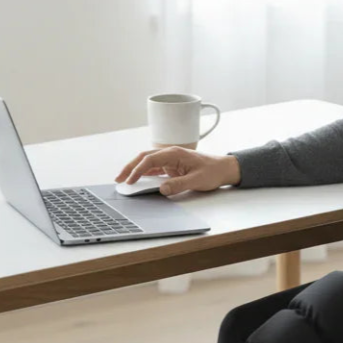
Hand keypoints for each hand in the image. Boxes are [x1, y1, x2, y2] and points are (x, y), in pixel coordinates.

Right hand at [114, 147, 240, 195]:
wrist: (224, 168)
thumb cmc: (213, 171)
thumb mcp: (197, 180)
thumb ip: (179, 185)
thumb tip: (162, 189)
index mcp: (175, 153)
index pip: (150, 159)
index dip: (137, 169)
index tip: (130, 181)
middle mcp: (170, 154)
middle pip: (144, 157)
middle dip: (130, 167)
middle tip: (118, 178)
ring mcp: (170, 160)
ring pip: (147, 162)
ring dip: (135, 170)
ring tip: (124, 180)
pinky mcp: (172, 166)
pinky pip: (155, 168)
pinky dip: (145, 173)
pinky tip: (138, 181)